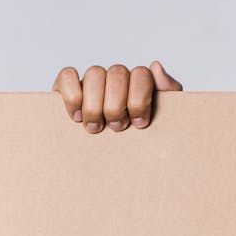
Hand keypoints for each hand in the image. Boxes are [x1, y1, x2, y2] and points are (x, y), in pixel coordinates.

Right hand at [51, 60, 182, 132]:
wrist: (110, 167)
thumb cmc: (137, 141)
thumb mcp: (161, 122)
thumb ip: (168, 94)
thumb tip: (156, 68)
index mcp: (138, 84)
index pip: (141, 74)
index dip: (140, 99)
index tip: (139, 124)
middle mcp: (115, 79)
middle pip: (117, 73)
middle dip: (117, 105)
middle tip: (116, 128)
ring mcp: (92, 82)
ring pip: (94, 74)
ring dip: (95, 104)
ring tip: (96, 127)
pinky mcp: (67, 87)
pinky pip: (68, 76)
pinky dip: (73, 95)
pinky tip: (76, 116)